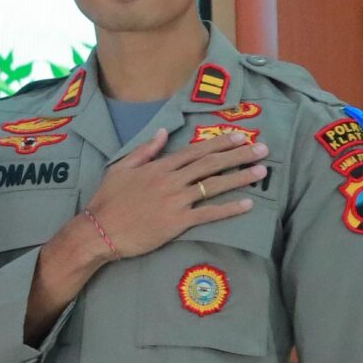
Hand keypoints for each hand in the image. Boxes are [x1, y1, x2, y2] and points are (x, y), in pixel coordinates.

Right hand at [81, 129, 266, 262]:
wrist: (100, 230)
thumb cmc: (107, 200)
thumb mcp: (121, 168)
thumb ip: (144, 150)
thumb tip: (162, 133)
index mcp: (159, 167)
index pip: (195, 151)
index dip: (219, 143)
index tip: (239, 136)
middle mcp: (171, 181)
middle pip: (210, 165)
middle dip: (238, 155)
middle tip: (262, 148)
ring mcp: (176, 201)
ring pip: (214, 186)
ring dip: (240, 177)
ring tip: (261, 171)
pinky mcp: (178, 222)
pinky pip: (209, 214)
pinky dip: (230, 209)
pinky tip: (248, 204)